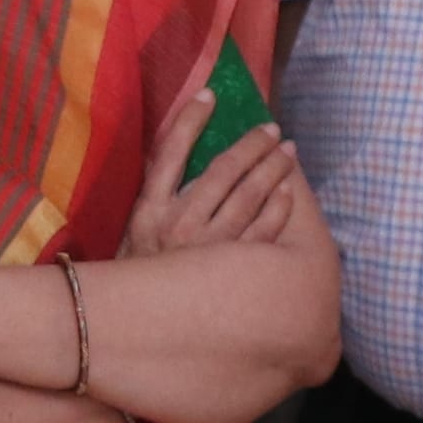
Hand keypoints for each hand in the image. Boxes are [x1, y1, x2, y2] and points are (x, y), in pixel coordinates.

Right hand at [122, 57, 309, 261]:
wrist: (137, 328)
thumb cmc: (140, 274)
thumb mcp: (135, 231)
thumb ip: (156, 196)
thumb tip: (181, 152)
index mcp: (149, 208)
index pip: (170, 150)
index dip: (190, 118)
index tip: (211, 94)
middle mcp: (177, 225)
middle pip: (222, 170)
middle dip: (251, 144)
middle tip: (271, 129)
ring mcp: (206, 249)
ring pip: (248, 197)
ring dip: (272, 170)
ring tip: (287, 152)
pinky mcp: (229, 272)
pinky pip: (262, 234)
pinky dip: (278, 209)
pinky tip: (288, 194)